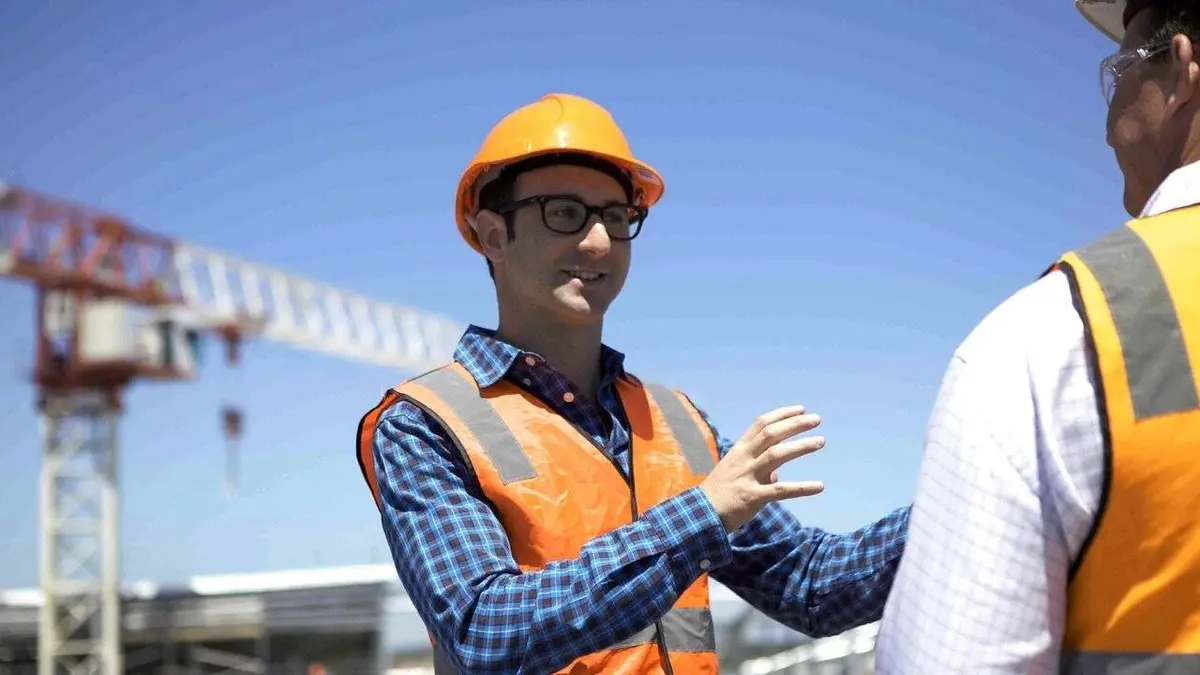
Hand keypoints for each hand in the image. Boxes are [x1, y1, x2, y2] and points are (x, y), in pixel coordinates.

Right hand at [699, 405, 824, 531]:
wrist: (700, 514)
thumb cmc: (718, 493)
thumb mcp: (734, 474)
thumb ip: (757, 472)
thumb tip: (776, 478)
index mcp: (739, 450)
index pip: (761, 424)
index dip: (782, 415)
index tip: (800, 409)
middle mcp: (744, 459)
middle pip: (771, 434)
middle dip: (795, 424)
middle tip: (816, 419)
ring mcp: (748, 477)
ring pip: (776, 455)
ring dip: (801, 446)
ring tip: (820, 441)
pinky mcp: (753, 497)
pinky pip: (781, 491)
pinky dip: (802, 488)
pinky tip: (819, 486)